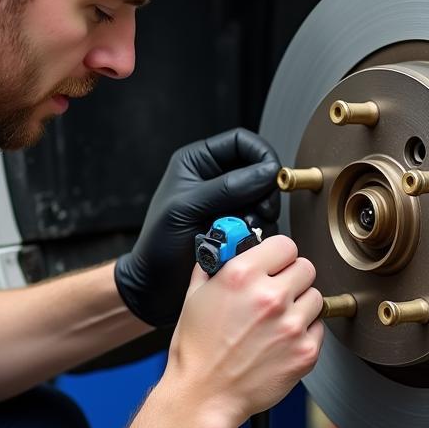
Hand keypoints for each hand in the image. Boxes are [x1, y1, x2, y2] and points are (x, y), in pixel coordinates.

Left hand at [114, 128, 280, 326]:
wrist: (156, 286)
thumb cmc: (159, 244)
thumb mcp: (187, 208)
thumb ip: (227, 187)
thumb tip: (267, 171)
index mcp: (199, 162)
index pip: (242, 141)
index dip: (261, 154)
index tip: (272, 174)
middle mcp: (217, 179)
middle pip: (260, 169)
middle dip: (265, 190)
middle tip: (262, 208)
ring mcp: (229, 204)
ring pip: (264, 197)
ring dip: (262, 213)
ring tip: (245, 229)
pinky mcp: (239, 227)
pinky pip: (263, 221)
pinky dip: (260, 231)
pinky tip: (243, 242)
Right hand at [164, 235, 322, 427]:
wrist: (204, 395)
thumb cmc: (197, 352)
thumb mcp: (194, 297)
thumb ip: (214, 266)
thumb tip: (224, 248)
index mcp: (243, 276)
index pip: (285, 244)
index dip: (279, 254)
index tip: (275, 262)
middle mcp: (270, 297)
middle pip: (306, 267)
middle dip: (291, 277)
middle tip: (277, 290)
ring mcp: (291, 325)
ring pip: (316, 297)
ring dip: (301, 304)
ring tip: (278, 319)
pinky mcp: (305, 351)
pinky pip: (318, 328)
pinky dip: (305, 332)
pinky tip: (281, 339)